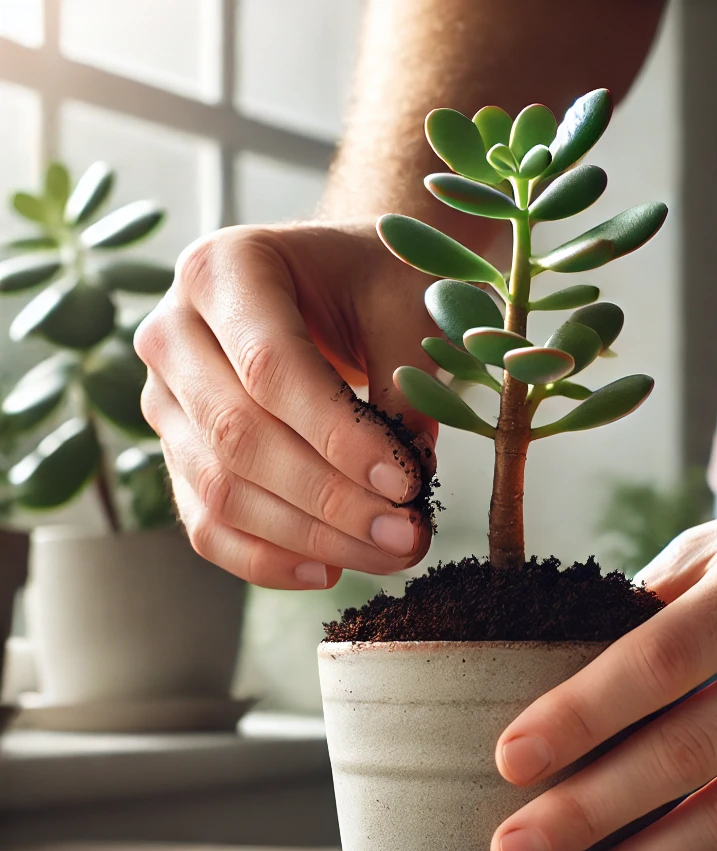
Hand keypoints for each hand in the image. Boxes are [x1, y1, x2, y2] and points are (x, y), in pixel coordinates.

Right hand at [136, 222, 439, 587]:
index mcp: (225, 270)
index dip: (339, 436)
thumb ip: (406, 384)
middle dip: (330, 500)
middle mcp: (173, 332)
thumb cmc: (373, 284)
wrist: (334, 282)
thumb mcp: (404, 307)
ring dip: (310, 537)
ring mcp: (165, 398)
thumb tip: (405, 485)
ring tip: (388, 552)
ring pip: (220, 491)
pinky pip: (207, 524)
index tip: (406, 482)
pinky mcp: (178, 453)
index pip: (270, 367)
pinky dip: (266, 559)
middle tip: (407, 535)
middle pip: (237, 438)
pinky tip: (329, 570)